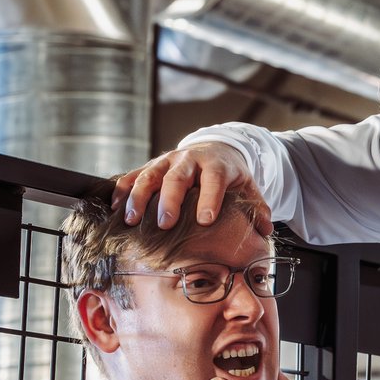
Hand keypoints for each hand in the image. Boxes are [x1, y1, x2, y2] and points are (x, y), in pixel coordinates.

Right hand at [115, 141, 270, 232]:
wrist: (214, 149)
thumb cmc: (229, 175)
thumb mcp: (247, 186)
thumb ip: (256, 207)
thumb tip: (265, 229)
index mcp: (216, 165)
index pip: (214, 180)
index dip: (209, 199)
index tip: (205, 220)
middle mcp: (189, 160)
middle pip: (177, 177)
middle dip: (170, 200)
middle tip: (165, 224)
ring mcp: (167, 161)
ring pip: (150, 175)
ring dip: (139, 197)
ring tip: (131, 220)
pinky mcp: (151, 165)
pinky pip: (133, 175)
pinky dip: (122, 190)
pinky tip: (114, 207)